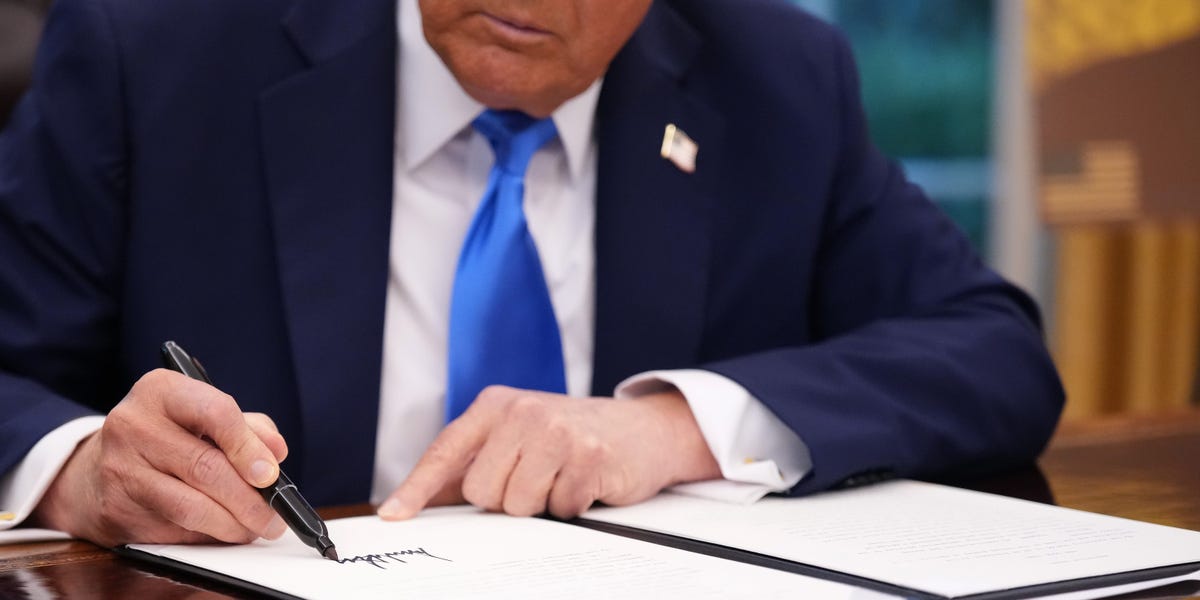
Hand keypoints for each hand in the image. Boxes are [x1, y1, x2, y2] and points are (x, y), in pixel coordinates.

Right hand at [32, 369, 289, 546]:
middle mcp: (133, 424)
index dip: (248, 448)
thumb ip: (249, 428)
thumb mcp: (206, 416)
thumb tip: (276, 452)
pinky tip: (222, 531)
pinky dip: (207, 535)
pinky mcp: (115, 509)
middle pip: (206, 467)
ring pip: (190, 507)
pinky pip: (173, 530)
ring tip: (255, 528)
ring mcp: (119, 469)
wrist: (96, 467)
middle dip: (250, 499)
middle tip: (275, 517)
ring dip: (233, 525)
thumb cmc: (168, 436)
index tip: (271, 475)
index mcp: (161, 390)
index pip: (215, 412)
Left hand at [377, 386, 719, 520]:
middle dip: (505, 499)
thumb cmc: (572, 437)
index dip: (418, 487)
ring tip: (559, 479)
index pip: (446, 451)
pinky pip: (558, 510)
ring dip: (540, 505)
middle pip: (482, 491)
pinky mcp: (588, 456)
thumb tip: (417, 501)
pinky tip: (583, 483)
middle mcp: (523, 411)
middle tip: (535, 479)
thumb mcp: (517, 437)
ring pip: (517, 505)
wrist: (642, 430)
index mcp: (496, 405)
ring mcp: (557, 431)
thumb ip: (471, 464)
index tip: (394, 515)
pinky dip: (571, 507)